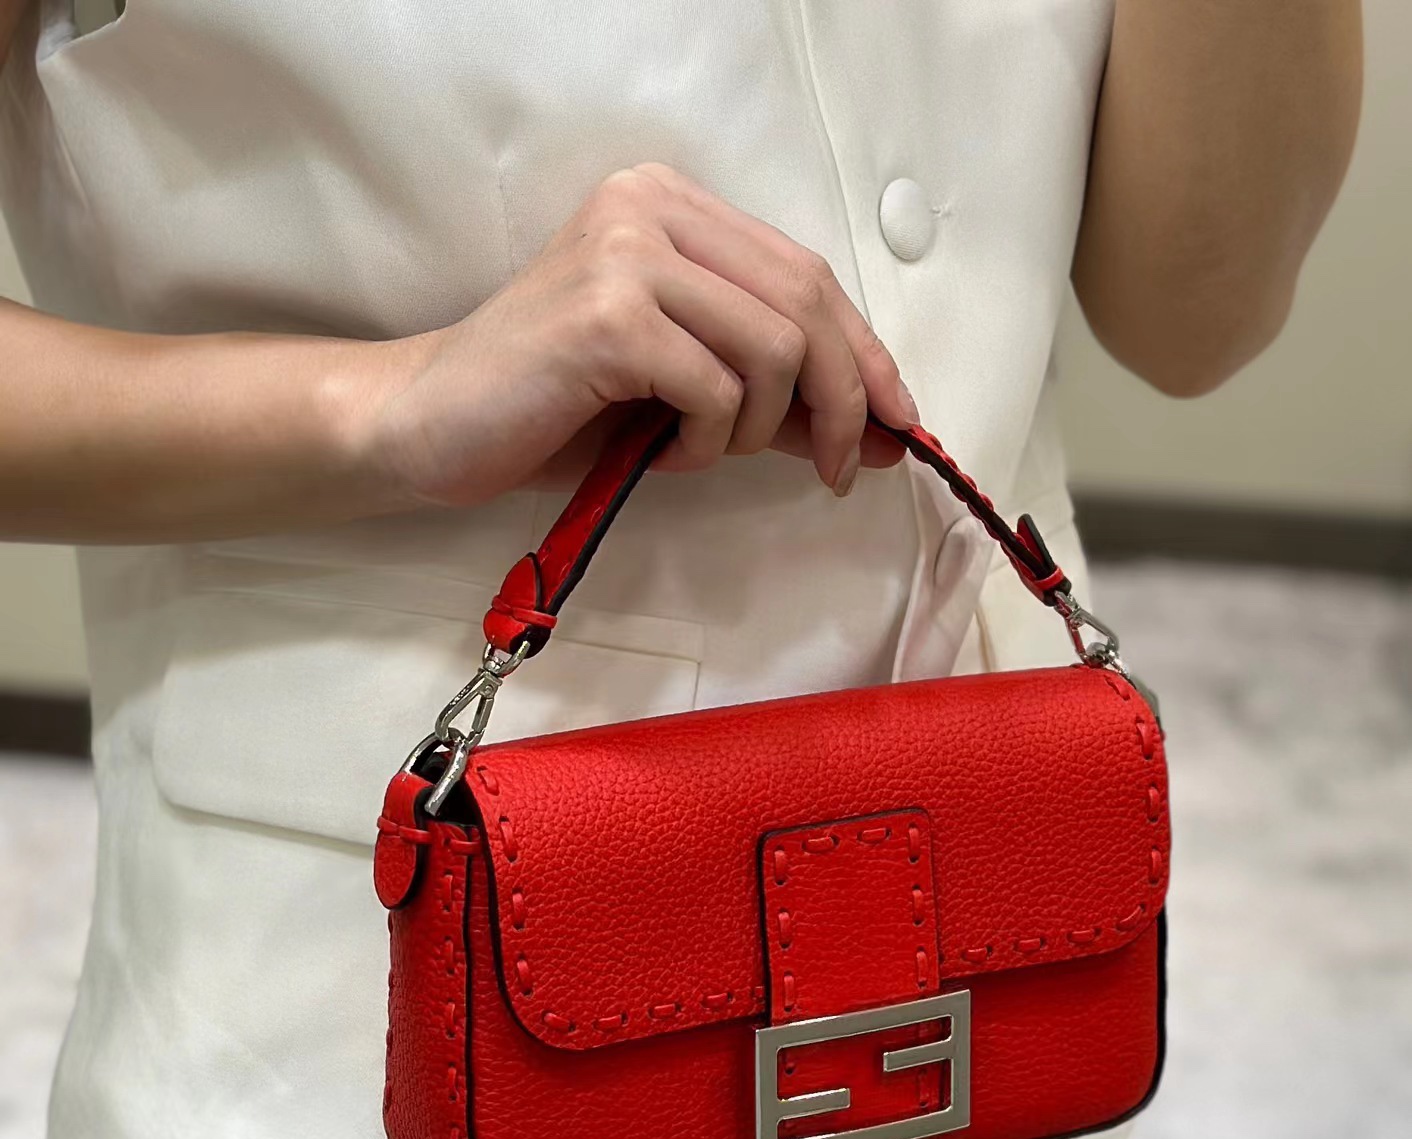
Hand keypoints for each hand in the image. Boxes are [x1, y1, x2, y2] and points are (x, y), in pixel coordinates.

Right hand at [360, 162, 917, 510]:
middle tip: (842, 470)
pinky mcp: (608, 314)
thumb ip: (774, 397)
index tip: (900, 421)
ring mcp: (627, 253)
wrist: (435, 426)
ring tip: (697, 450)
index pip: (806, 274)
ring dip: (756, 427)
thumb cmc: (554, 410)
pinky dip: (705, 441)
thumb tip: (884, 429)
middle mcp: (650, 206)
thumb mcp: (683, 394)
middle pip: (807, 301)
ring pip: (773, 347)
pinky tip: (659, 453)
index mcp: (671, 204)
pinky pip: (716, 389)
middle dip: (842, 399)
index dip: (864, 353)